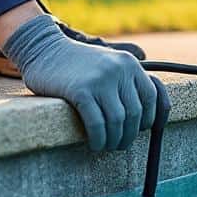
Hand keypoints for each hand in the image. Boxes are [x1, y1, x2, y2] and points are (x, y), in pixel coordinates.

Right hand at [0, 14, 156, 151]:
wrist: (44, 50)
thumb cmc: (77, 65)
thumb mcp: (108, 64)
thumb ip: (126, 82)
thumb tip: (144, 119)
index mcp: (130, 63)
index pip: (152, 97)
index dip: (148, 119)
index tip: (138, 130)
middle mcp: (119, 69)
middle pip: (135, 113)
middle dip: (129, 135)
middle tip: (120, 145)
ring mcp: (100, 79)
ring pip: (118, 121)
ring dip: (114, 140)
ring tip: (106, 146)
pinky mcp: (80, 90)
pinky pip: (97, 123)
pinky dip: (99, 139)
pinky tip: (95, 144)